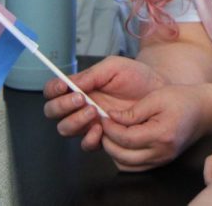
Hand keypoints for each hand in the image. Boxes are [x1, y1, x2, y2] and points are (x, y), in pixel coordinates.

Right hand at [42, 56, 165, 150]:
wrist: (158, 91)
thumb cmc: (137, 76)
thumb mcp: (114, 67)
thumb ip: (91, 74)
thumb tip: (70, 82)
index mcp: (79, 87)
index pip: (53, 90)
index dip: (53, 89)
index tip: (63, 87)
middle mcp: (79, 106)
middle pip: (53, 112)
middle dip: (62, 106)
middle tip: (81, 99)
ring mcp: (89, 122)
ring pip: (65, 129)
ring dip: (75, 121)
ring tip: (93, 112)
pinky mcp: (102, 136)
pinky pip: (86, 144)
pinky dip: (88, 138)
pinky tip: (99, 129)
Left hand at [99, 83, 209, 170]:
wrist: (204, 111)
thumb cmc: (183, 99)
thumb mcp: (157, 97)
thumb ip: (134, 111)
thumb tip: (112, 118)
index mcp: (161, 135)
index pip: (126, 139)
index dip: (110, 128)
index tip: (103, 116)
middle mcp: (161, 152)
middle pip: (123, 156)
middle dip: (108, 141)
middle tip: (103, 125)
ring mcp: (162, 159)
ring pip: (126, 165)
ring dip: (114, 151)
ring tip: (111, 133)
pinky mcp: (161, 161)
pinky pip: (135, 167)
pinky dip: (124, 157)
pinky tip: (122, 141)